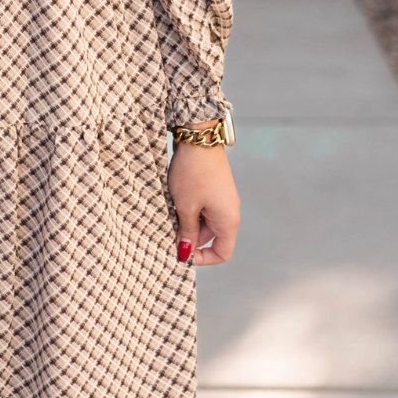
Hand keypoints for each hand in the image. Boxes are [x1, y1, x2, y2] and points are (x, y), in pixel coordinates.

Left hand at [168, 141, 239, 265]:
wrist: (199, 138)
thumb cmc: (193, 173)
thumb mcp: (185, 207)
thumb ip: (187, 232)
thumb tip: (185, 253)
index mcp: (228, 220)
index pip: (223, 252)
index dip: (203, 258)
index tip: (183, 252)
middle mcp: (229, 211)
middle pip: (211, 238)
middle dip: (190, 238)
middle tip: (168, 230)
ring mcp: (222, 200)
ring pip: (205, 223)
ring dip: (187, 222)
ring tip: (170, 211)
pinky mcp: (214, 190)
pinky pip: (203, 209)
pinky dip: (189, 210)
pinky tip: (174, 201)